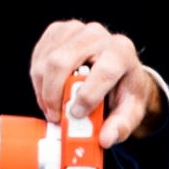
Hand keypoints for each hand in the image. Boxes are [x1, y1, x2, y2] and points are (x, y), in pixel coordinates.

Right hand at [27, 20, 163, 148]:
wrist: (117, 70)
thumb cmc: (122, 91)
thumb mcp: (130, 112)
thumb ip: (121, 127)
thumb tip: (105, 139)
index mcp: (121, 51)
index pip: (103, 71)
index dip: (87, 96)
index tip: (77, 115)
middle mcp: (97, 34)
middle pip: (62, 61)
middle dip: (54, 95)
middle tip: (56, 118)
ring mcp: (74, 29)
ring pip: (45, 62)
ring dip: (44, 92)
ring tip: (53, 109)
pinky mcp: (56, 31)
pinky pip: (38, 58)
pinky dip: (39, 82)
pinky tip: (49, 93)